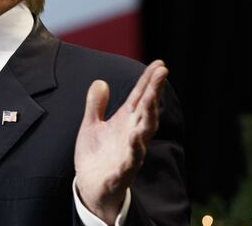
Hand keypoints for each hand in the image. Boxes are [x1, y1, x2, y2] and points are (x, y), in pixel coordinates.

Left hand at [73, 60, 167, 223]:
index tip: (160, 64)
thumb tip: (100, 81)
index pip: (140, 98)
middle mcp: (132, 134)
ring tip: (150, 100)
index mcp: (125, 122)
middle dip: (153, 93)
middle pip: (146, 111)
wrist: (90, 186)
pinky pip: (130, 161)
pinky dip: (133, 151)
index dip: (149, 81)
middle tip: (161, 73)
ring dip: (148, 117)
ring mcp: (129, 153)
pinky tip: (134, 139)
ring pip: (143, 134)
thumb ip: (96, 105)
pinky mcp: (121, 171)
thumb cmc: (96, 155)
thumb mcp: (92, 125)